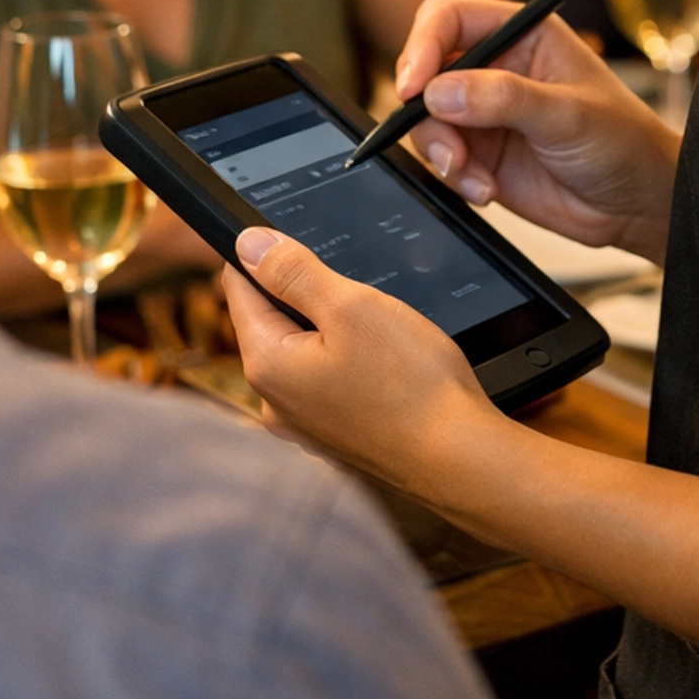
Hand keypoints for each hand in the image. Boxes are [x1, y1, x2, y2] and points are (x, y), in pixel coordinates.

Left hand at [224, 225, 492, 494]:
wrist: (460, 458)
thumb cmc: (412, 384)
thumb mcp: (351, 306)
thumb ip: (292, 272)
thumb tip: (248, 242)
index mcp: (267, 365)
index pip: (239, 287)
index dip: (264, 253)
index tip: (298, 240)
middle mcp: (274, 401)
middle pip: (270, 318)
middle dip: (304, 292)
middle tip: (354, 288)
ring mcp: (304, 423)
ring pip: (302, 348)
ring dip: (330, 327)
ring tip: (377, 327)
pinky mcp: (333, 434)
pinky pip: (325, 378)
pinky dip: (347, 359)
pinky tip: (383, 361)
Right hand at [395, 0, 679, 262]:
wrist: (636, 204)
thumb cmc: (622, 142)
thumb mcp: (569, 114)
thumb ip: (505, 99)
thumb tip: (439, 92)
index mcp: (522, 34)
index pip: (448, 18)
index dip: (421, 46)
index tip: (412, 87)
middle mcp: (495, 67)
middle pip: (426, 70)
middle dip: (425, 112)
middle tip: (448, 150)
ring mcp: (483, 112)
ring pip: (426, 119)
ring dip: (441, 151)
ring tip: (474, 178)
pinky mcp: (479, 154)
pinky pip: (441, 158)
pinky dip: (454, 177)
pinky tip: (486, 190)